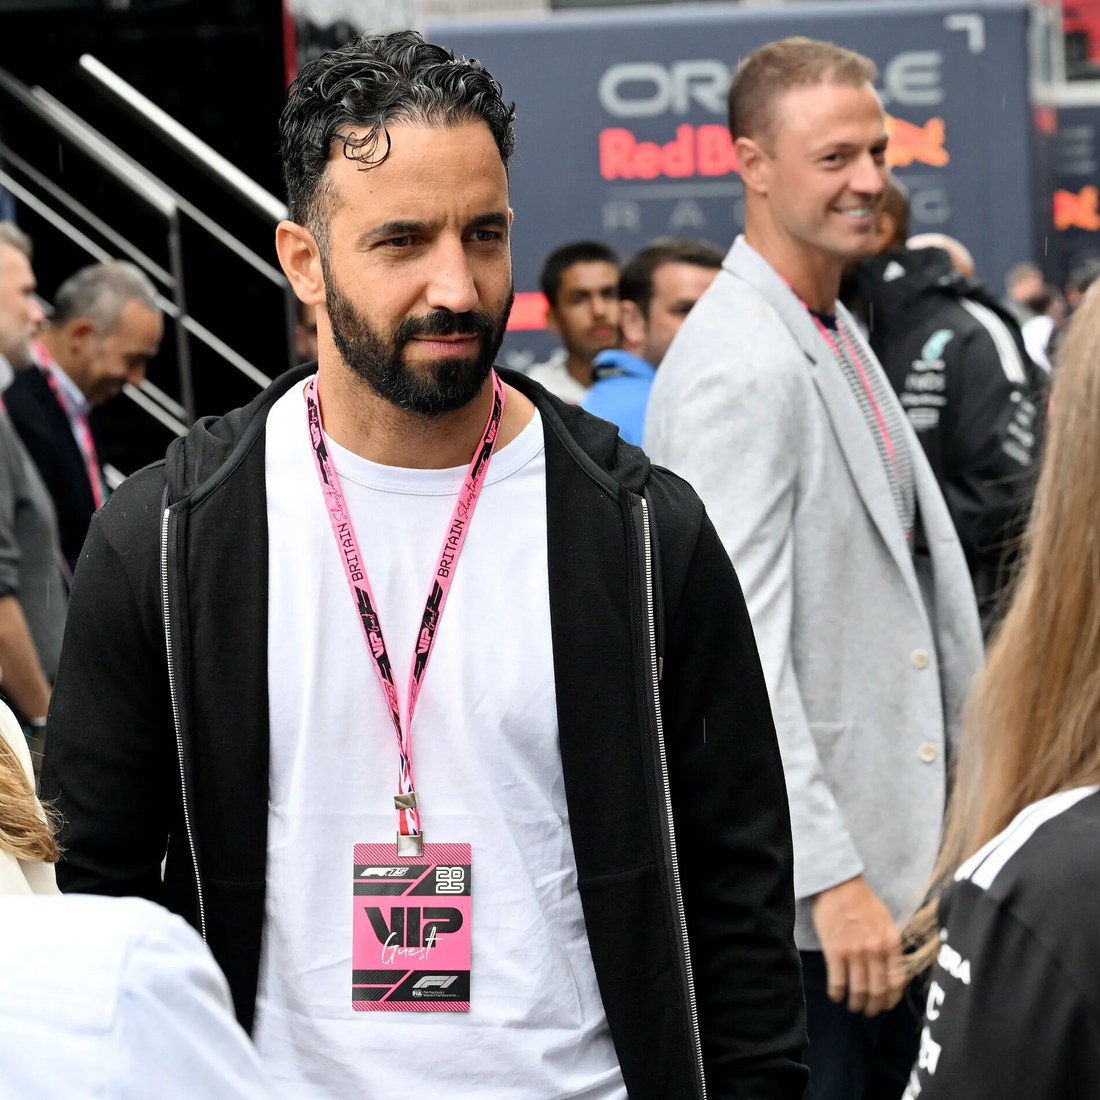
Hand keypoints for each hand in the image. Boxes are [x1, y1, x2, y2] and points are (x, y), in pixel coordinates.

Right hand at [811, 875, 905, 1016]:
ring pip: (858, 990)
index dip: (891, 999)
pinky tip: (836, 995)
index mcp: (892, 943)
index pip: (896, 982)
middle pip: (878, 990)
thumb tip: (888, 969)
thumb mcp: (886, 921)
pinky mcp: (834, 951)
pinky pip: (838, 981)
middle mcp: (876, 951)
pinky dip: (837, 993)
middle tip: (867, 1011)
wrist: (838, 883)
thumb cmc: (862, 900)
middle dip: (873, 1006)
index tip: (884, 1005)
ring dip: (855, 1003)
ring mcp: (855, 952)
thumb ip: (889, 945)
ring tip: (852, 1006)